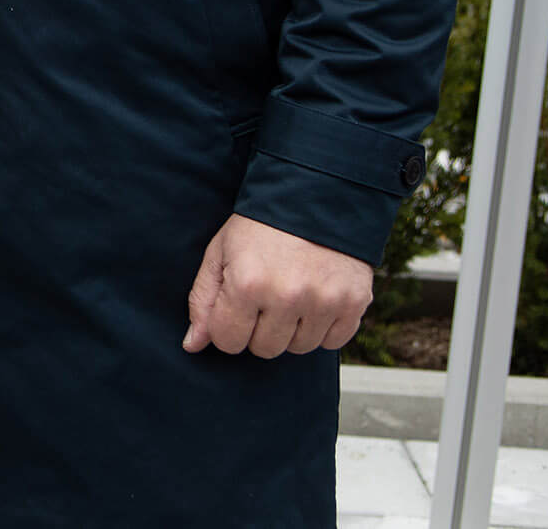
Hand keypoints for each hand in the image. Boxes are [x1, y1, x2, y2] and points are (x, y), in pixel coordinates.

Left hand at [183, 212, 372, 357]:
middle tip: (264, 297)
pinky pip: (333, 343)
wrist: (313, 197)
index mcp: (248, 283)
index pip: (228, 342)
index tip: (235, 306)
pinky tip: (314, 299)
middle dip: (258, 329)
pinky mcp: (354, 303)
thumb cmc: (258, 227)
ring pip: (299, 349)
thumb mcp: (219, 253)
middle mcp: (287, 296)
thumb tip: (193, 346)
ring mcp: (324, 302)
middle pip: (264, 349)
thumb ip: (203, 301)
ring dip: (291, 329)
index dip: (227, 326)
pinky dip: (322, 328)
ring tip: (290, 293)